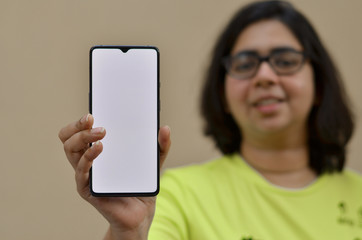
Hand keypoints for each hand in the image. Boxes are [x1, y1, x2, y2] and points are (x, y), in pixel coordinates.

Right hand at [58, 114, 170, 239]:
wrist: (141, 213)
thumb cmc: (141, 185)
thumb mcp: (154, 162)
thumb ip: (160, 146)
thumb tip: (165, 128)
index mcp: (98, 151)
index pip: (79, 131)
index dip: (80, 121)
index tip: (93, 111)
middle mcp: (88, 161)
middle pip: (69, 138)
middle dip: (77, 126)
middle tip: (92, 119)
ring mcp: (86, 175)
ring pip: (70, 150)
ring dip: (82, 138)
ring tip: (100, 133)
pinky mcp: (88, 189)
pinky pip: (81, 172)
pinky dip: (87, 158)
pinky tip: (98, 149)